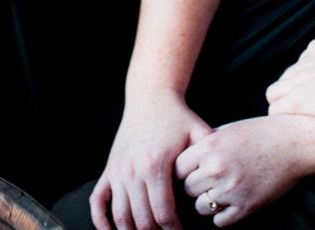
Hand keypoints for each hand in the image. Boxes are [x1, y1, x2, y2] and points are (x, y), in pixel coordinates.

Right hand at [90, 90, 211, 229]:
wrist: (151, 97)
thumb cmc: (177, 117)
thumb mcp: (199, 134)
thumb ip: (207, 161)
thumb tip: (216, 188)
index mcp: (156, 166)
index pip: (163, 214)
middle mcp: (132, 171)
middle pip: (142, 220)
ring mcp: (117, 171)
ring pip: (120, 216)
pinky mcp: (109, 169)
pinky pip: (98, 201)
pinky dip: (101, 221)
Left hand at [175, 116, 314, 225]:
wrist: (295, 142)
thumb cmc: (261, 133)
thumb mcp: (227, 130)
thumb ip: (205, 145)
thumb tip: (184, 161)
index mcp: (209, 147)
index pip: (177, 168)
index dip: (183, 170)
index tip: (191, 170)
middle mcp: (217, 169)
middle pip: (188, 189)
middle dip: (195, 186)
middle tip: (208, 180)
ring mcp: (231, 190)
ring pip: (201, 207)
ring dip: (207, 201)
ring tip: (220, 190)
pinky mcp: (246, 206)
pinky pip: (220, 222)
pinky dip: (222, 215)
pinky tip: (230, 202)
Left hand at [266, 38, 314, 121]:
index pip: (301, 65)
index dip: (306, 83)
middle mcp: (304, 61)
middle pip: (286, 79)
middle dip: (292, 93)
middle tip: (305, 112)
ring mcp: (298, 80)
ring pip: (275, 94)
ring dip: (282, 105)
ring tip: (294, 121)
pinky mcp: (297, 100)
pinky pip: (275, 110)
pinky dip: (280, 119)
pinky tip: (290, 127)